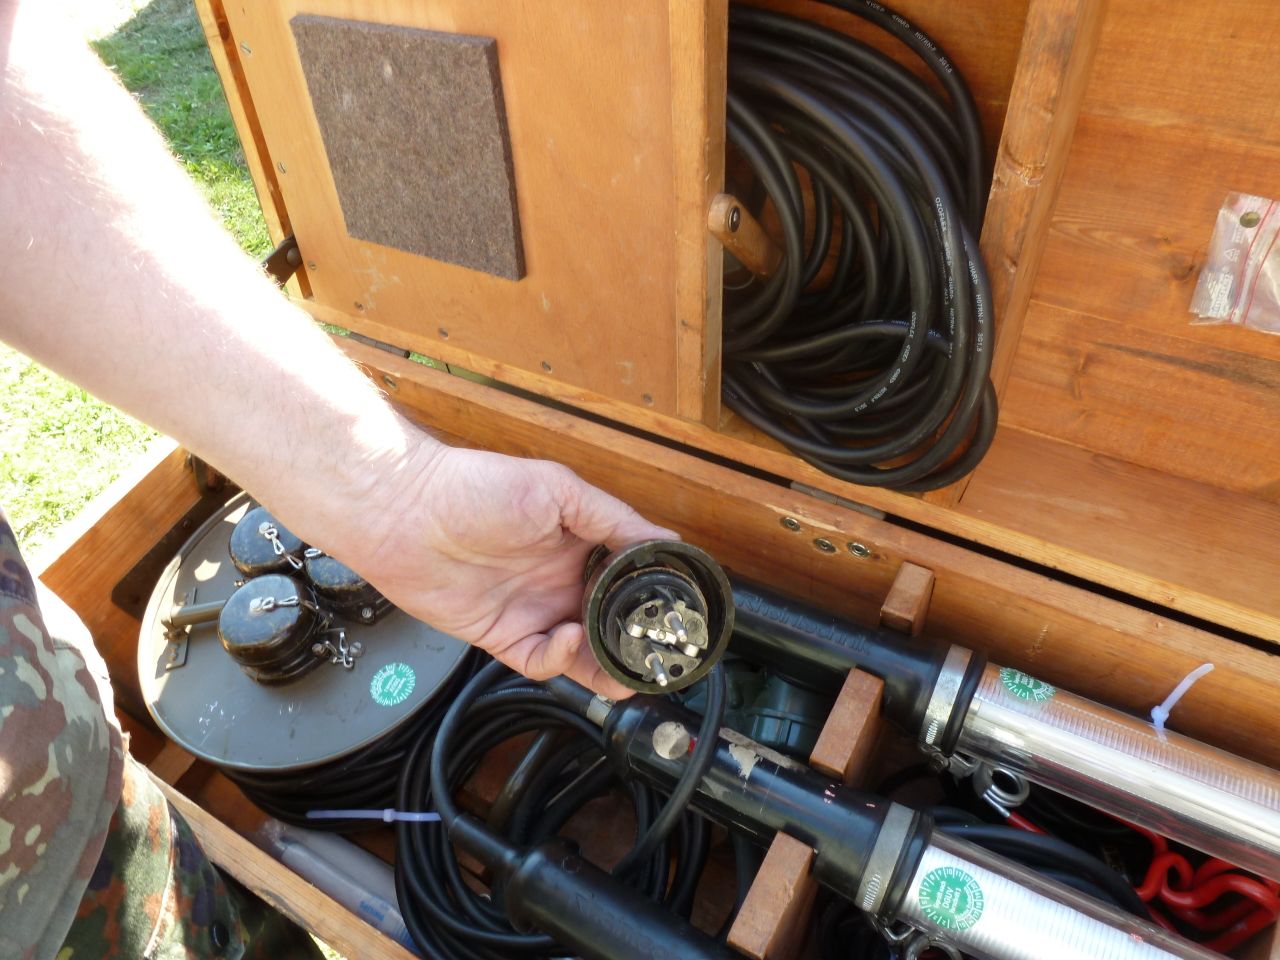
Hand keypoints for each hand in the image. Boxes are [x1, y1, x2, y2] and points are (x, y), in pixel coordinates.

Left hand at [342, 443, 673, 697]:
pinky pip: (541, 662)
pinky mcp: (503, 636)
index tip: (675, 613)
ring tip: (626, 675)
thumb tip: (664, 539)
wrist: (403, 512)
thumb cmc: (474, 487)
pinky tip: (569, 640)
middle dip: (634, 643)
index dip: (651, 598)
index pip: (627, 578)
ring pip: (582, 653)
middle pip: (609, 622)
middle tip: (656, 655)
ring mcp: (533, 610)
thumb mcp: (557, 490)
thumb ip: (612, 518)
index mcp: (579, 542)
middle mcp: (560, 579)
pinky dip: (561, 659)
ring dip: (606, 667)